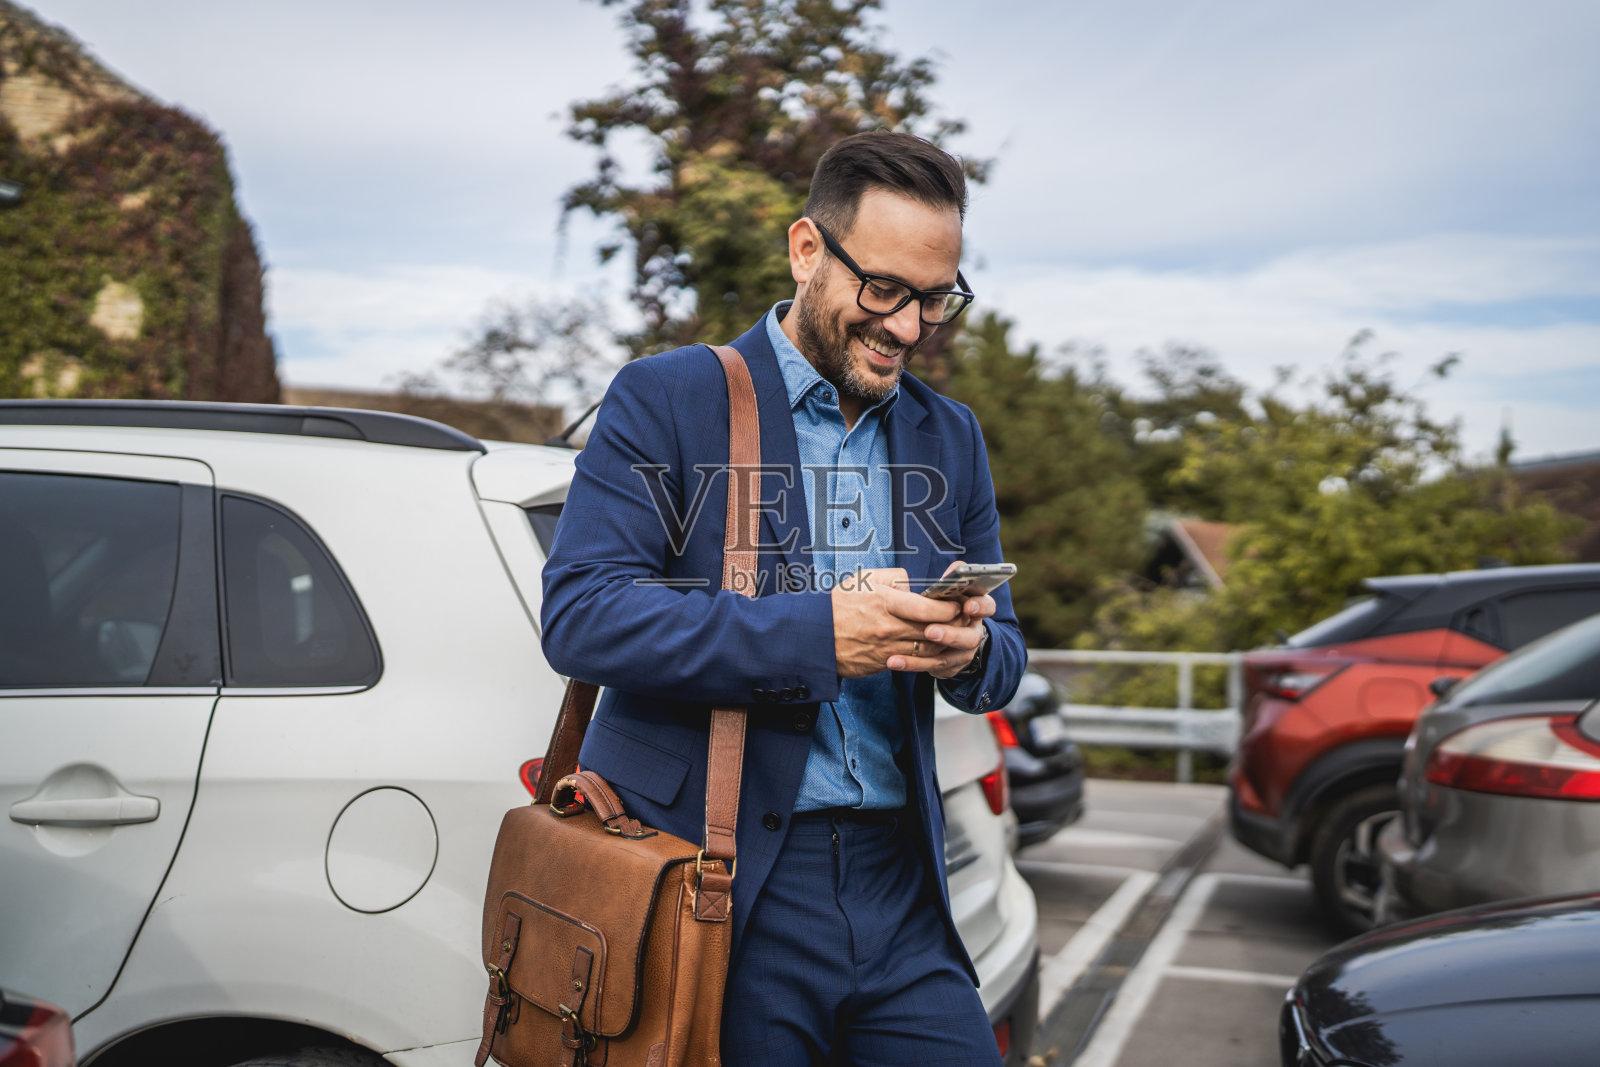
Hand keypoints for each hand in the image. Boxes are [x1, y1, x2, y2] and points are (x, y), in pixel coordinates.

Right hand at [832, 567, 960, 678]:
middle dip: (952, 625)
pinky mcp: (883, 663)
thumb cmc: (838, 605)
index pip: (927, 609)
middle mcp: (888, 627)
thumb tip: (911, 583)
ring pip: (928, 650)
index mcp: (885, 602)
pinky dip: (926, 656)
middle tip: (962, 619)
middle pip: (933, 631)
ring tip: (950, 633)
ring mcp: (886, 648)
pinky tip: (931, 647)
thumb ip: (892, 577)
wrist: (814, 635)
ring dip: (943, 643)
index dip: (948, 608)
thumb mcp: (863, 579)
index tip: (955, 604)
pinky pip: (912, 661)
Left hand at [886, 560, 996, 678]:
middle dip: (951, 634)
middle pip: (970, 636)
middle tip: (930, 631)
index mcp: (975, 608)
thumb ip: (953, 577)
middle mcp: (973, 631)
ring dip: (928, 655)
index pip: (986, 606)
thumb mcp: (950, 587)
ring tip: (907, 650)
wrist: (946, 631)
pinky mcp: (950, 665)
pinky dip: (913, 665)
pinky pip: (933, 667)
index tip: (967, 606)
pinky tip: (895, 662)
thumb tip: (953, 571)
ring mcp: (964, 651)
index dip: (979, 606)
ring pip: (950, 656)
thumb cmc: (943, 602)